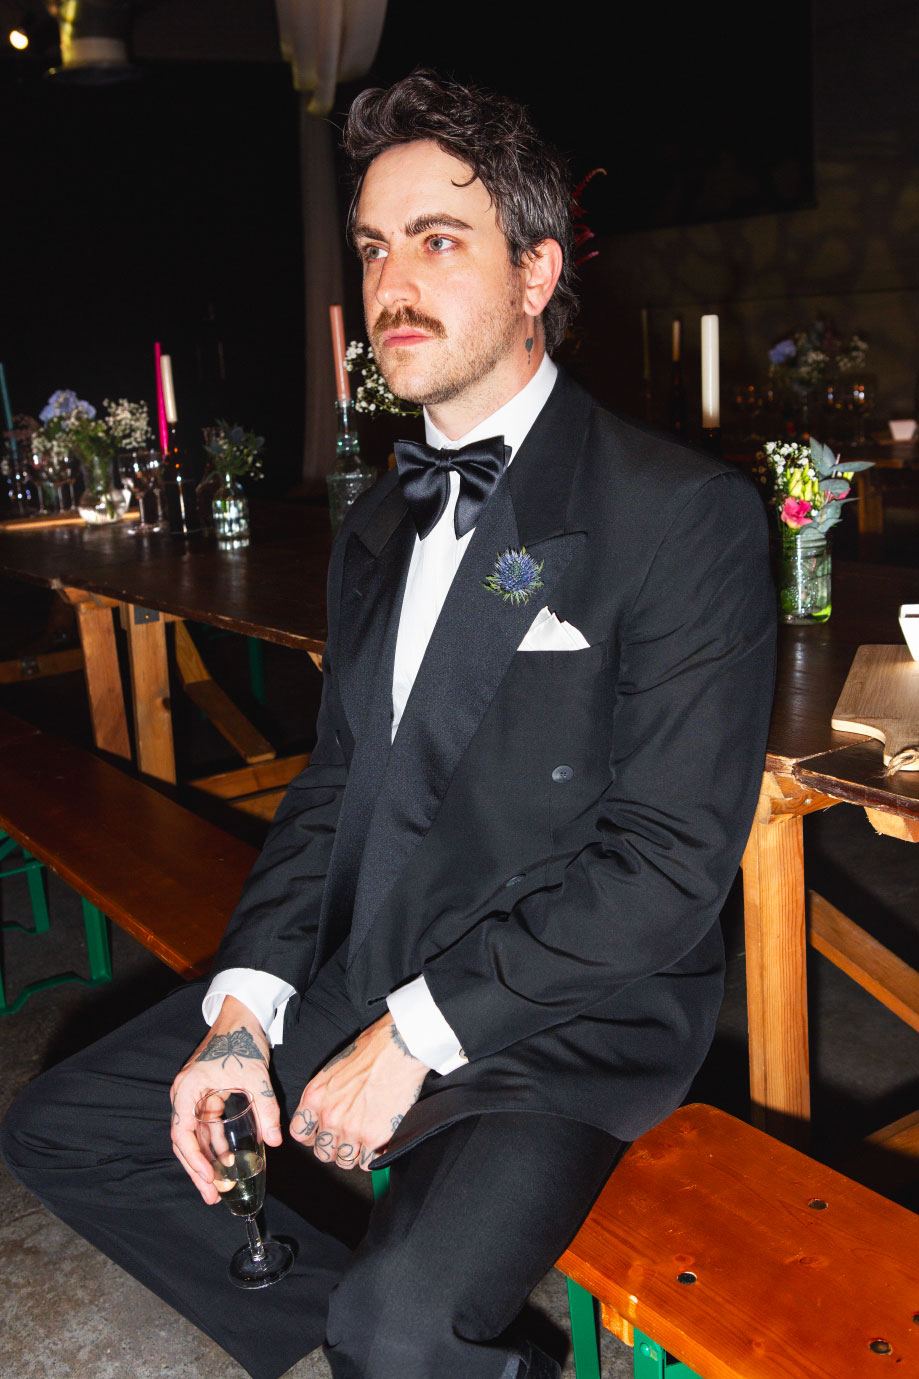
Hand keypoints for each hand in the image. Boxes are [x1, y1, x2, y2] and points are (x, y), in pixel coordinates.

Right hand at [169, 996, 281, 1203]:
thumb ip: (266, 1108)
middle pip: (184, 1141)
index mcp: (188, 1089)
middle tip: (212, 1195)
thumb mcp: (256, 1077)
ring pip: (195, 1137)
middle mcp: (185, 1095)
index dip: (193, 1159)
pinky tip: (227, 1161)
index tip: (208, 1177)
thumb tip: (275, 1141)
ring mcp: (194, 1096)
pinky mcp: (206, 1095)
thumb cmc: (242, 1040)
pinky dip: (215, 1145)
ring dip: (206, 1160)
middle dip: (197, 1169)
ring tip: (219, 1186)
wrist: (242, 1014)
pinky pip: (207, 1126)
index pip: (182, 1132)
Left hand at [291, 1014, 427, 1170]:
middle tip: (349, 1138)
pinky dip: (373, 1157)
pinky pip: (367, 1163)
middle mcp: (330, 1116)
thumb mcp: (333, 1071)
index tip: (322, 1135)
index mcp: (315, 1097)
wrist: (398, 1048)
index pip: (300, 1133)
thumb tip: (323, 1114)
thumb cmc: (370, 1052)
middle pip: (322, 1152)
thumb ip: (324, 1097)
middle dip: (335, 1148)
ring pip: (344, 1161)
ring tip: (365, 1139)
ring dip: (354, 1153)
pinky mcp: (374, 1137)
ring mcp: (351, 1129)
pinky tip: (378, 1143)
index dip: (312, 1137)